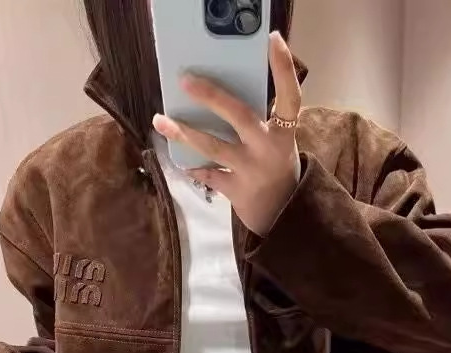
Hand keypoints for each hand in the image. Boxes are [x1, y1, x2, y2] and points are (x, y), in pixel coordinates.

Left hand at [152, 31, 301, 236]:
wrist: (282, 215)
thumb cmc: (275, 167)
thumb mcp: (277, 141)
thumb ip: (259, 120)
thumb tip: (218, 94)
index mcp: (284, 132)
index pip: (290, 95)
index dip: (283, 67)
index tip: (273, 39)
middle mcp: (268, 149)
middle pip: (239, 116)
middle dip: (211, 96)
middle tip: (185, 80)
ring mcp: (251, 172)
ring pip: (214, 147)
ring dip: (185, 133)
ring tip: (160, 121)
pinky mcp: (237, 192)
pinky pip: (208, 175)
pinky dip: (193, 167)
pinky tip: (179, 158)